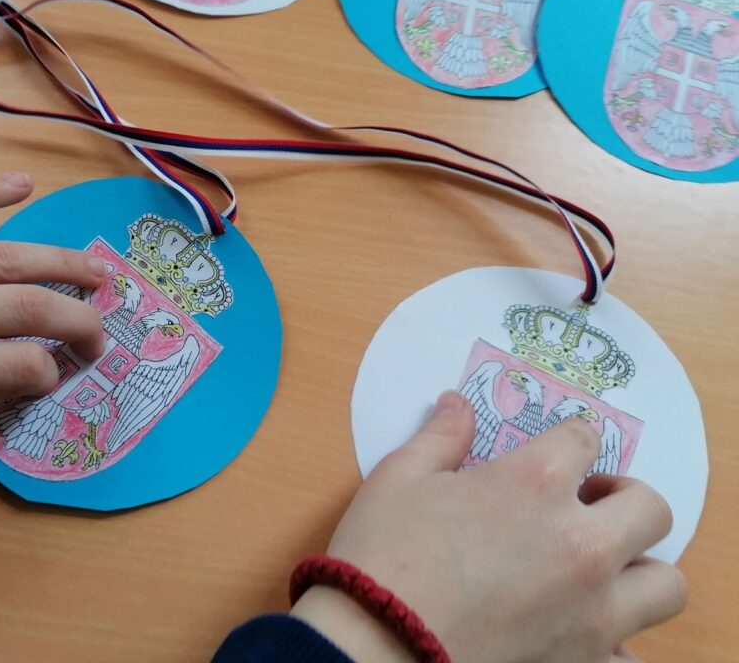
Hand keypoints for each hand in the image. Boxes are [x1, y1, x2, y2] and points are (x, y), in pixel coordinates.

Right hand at [293, 392, 686, 662]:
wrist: (374, 645)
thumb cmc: (383, 553)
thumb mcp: (401, 477)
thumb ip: (441, 437)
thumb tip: (457, 402)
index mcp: (535, 484)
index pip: (583, 438)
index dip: (571, 436)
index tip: (561, 446)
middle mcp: (581, 542)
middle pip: (648, 507)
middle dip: (624, 496)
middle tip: (588, 503)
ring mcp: (593, 609)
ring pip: (665, 583)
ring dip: (640, 568)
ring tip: (601, 568)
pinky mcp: (585, 661)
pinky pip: (635, 655)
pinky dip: (619, 639)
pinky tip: (581, 627)